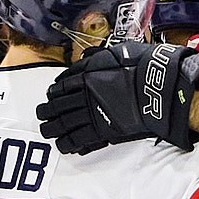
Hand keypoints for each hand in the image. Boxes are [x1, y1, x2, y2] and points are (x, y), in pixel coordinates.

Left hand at [38, 40, 198, 154]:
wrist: (156, 88)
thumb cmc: (140, 67)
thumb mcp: (115, 52)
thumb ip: (96, 59)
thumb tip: (85, 59)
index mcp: (85, 76)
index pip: (62, 86)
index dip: (53, 93)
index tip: (49, 96)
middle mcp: (85, 97)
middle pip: (58, 107)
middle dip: (47, 112)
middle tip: (41, 115)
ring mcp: (93, 115)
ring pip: (65, 125)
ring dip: (54, 129)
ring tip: (48, 132)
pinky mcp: (104, 131)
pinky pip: (82, 139)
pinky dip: (72, 143)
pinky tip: (66, 146)